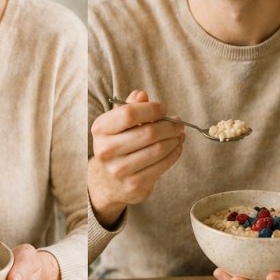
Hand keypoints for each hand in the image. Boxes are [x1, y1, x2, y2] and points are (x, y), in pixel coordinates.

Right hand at [88, 90, 183, 226]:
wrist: (107, 181)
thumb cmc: (116, 145)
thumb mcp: (117, 124)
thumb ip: (129, 107)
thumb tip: (142, 94)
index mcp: (100, 129)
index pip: (129, 113)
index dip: (152, 109)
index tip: (163, 109)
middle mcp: (106, 150)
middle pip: (149, 132)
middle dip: (169, 126)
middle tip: (178, 123)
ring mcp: (119, 169)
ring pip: (158, 149)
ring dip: (175, 140)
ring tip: (178, 135)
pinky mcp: (134, 184)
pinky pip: (162, 165)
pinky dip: (175, 154)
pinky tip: (176, 147)